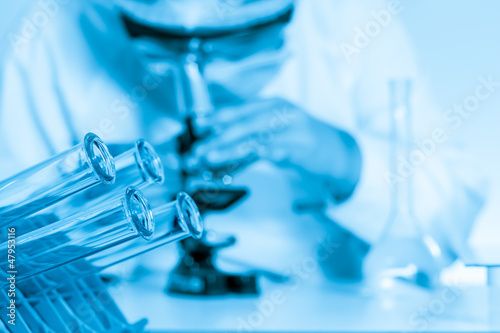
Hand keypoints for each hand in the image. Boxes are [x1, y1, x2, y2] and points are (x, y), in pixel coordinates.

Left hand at [190, 98, 361, 200]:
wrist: (340, 152)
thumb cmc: (304, 141)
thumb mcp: (276, 132)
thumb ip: (249, 137)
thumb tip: (218, 147)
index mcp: (273, 104)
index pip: (239, 110)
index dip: (215, 119)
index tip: (197, 128)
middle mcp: (281, 112)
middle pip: (241, 124)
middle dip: (216, 138)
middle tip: (197, 151)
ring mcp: (291, 129)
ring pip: (252, 138)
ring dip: (227, 150)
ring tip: (208, 159)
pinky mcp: (300, 147)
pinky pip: (270, 152)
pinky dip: (253, 158)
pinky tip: (238, 164)